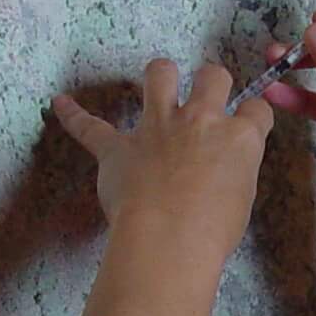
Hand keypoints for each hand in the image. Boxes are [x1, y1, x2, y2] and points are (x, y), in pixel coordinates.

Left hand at [49, 58, 272, 265]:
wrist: (169, 240)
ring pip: (160, 74)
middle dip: (212, 81)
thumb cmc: (212, 231)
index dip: (252, 116)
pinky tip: (60, 103)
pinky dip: (73, 115)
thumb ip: (235, 172)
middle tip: (209, 95)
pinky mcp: (118, 148)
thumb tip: (225, 168)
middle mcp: (200, 120)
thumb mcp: (243, 200)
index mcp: (238, 138)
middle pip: (212, 76)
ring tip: (162, 80)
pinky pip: (90, 127)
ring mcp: (156, 128)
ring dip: (162, 75)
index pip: (255, 110)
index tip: (248, 123)